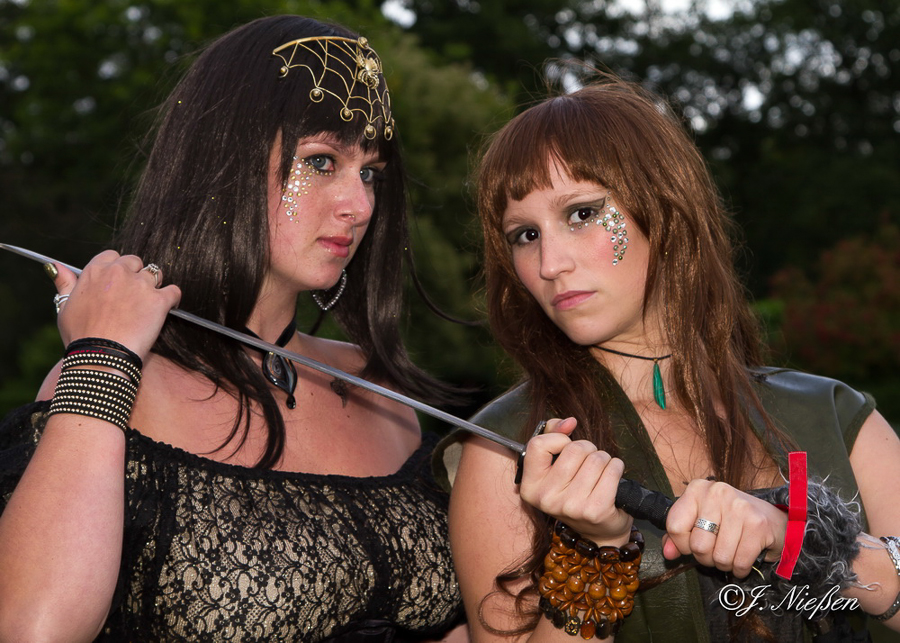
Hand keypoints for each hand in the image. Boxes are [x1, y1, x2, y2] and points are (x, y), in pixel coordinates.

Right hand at [49, 250, 181, 359]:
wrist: (101, 356)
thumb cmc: (81, 337)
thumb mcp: (64, 308)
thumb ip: (64, 284)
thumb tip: (55, 266)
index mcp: (95, 271)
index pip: (112, 256)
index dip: (118, 269)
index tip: (118, 283)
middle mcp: (118, 272)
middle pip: (135, 262)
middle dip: (137, 275)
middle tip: (134, 297)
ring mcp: (140, 285)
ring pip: (156, 274)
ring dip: (155, 286)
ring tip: (148, 305)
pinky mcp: (159, 300)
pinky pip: (174, 291)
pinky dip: (173, 299)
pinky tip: (167, 309)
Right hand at [518, 417, 632, 545]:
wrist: (598, 530)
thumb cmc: (575, 491)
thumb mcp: (556, 465)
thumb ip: (554, 434)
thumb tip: (569, 421)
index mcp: (530, 486)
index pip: (538, 444)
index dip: (557, 439)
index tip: (565, 446)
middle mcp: (546, 498)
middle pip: (574, 449)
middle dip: (587, 449)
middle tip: (587, 464)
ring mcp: (570, 506)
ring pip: (596, 458)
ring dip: (604, 460)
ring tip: (600, 474)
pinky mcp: (595, 510)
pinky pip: (612, 470)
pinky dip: (616, 468)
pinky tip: (612, 479)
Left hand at [662, 479, 787, 577]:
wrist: (774, 520)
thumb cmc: (731, 521)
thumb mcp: (701, 520)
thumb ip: (679, 535)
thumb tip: (667, 553)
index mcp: (697, 489)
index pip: (674, 526)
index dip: (682, 544)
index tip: (694, 542)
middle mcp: (716, 493)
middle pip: (697, 545)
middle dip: (706, 557)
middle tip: (717, 550)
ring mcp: (739, 507)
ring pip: (719, 557)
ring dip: (725, 564)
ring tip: (732, 552)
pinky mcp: (757, 524)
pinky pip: (739, 562)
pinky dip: (740, 569)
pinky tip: (744, 558)